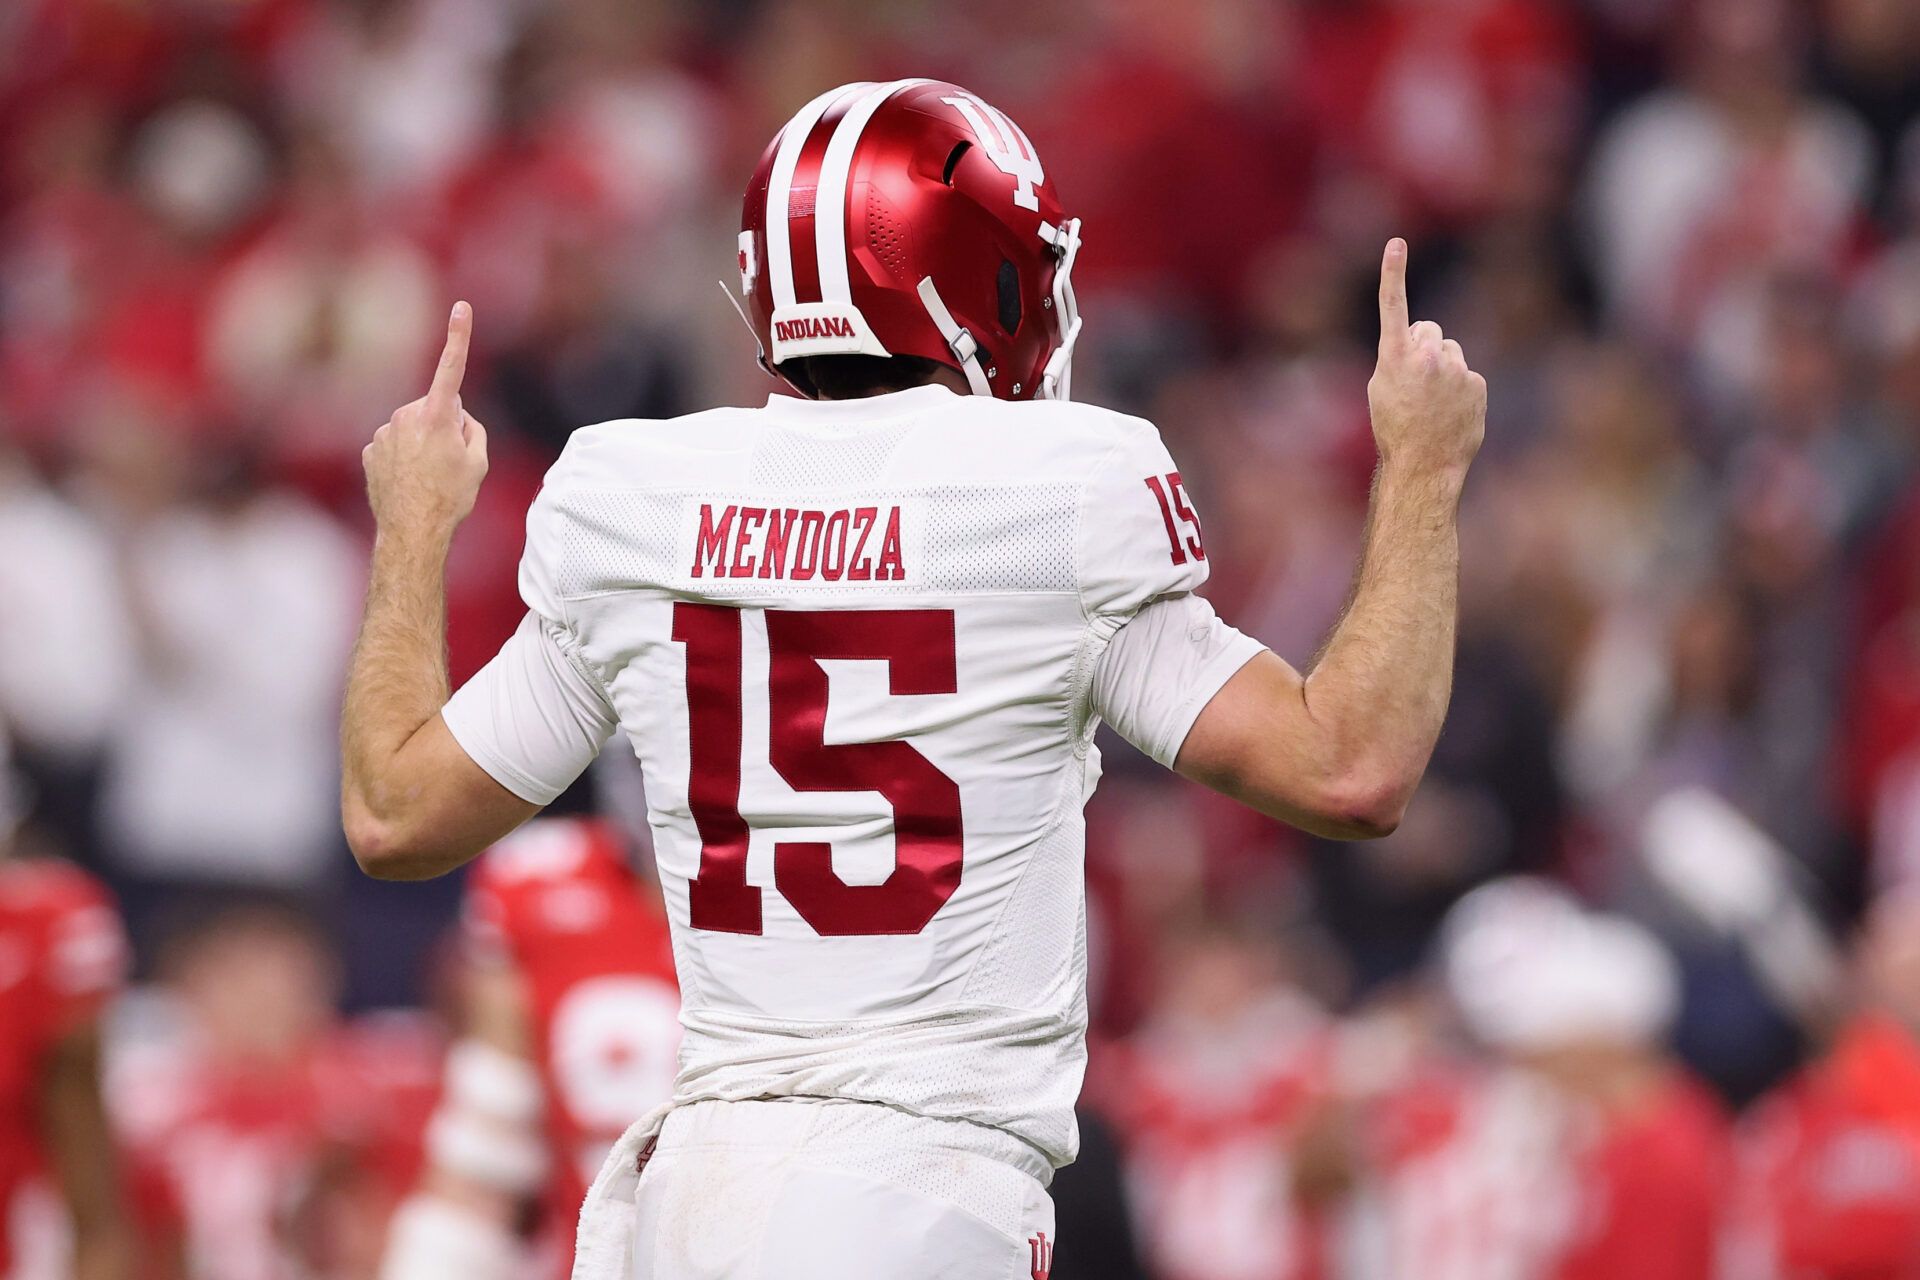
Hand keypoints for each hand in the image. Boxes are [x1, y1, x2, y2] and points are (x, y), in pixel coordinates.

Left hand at [364, 302, 488, 540]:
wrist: (412, 532)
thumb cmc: (451, 498)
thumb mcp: (479, 463)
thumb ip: (472, 429)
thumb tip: (457, 418)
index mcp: (437, 416)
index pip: (452, 368)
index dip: (459, 336)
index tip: (462, 307)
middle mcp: (407, 416)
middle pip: (435, 408)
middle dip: (444, 426)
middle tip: (450, 462)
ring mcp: (384, 433)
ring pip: (412, 428)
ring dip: (423, 444)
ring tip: (428, 477)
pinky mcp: (370, 450)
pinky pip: (394, 445)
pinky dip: (403, 459)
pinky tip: (409, 482)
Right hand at [1367, 239, 1485, 483]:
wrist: (1424, 464)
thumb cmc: (1395, 429)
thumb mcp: (1381, 389)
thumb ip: (1398, 357)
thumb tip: (1423, 343)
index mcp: (1395, 358)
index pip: (1393, 307)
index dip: (1392, 273)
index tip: (1396, 242)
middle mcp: (1427, 357)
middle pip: (1430, 332)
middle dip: (1425, 348)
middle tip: (1415, 384)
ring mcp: (1455, 369)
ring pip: (1450, 352)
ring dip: (1443, 369)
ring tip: (1433, 403)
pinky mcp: (1476, 383)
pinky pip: (1466, 374)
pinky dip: (1460, 389)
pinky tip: (1450, 412)